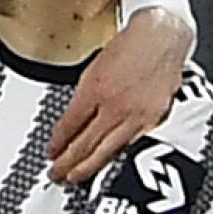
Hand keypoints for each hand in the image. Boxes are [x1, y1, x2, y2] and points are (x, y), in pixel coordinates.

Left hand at [48, 7, 188, 182]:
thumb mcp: (94, 68)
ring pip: (107, 152)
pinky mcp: (153, 122)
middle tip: (56, 174)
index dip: (57, 143)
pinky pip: (129, 146)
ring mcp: (136, 116)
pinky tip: (107, 167)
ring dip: (87, 168)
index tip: (50, 153)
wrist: (161, 37)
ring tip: (75, 177)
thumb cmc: (130, 47)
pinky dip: (115, 159)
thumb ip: (82, 98)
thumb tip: (71, 124)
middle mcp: (115, 106)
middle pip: (86, 145)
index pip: (70, 126)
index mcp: (96, 90)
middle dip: (67, 163)